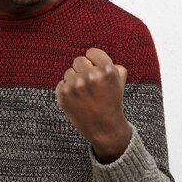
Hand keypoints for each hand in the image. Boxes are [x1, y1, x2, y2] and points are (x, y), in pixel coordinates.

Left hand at [55, 48, 131, 162]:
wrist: (105, 129)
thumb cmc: (112, 103)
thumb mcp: (119, 81)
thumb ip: (111, 64)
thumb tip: (94, 55)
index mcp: (107, 70)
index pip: (92, 52)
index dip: (94, 61)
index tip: (95, 68)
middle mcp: (91, 76)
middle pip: (78, 60)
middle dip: (83, 70)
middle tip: (89, 83)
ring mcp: (76, 85)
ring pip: (69, 72)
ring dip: (75, 81)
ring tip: (84, 94)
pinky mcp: (63, 94)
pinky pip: (61, 83)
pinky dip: (67, 91)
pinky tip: (77, 100)